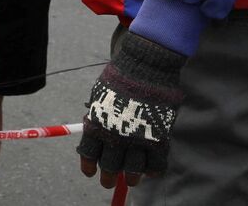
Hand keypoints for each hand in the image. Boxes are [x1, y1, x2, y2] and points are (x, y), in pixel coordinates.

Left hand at [76, 31, 185, 188]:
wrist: (146, 64)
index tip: (90, 172)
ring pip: (133, 170)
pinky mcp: (158, 138)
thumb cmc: (121, 76)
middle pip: (110, 167)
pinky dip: (154, 170)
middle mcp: (114, 136)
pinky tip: (151, 170)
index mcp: (96, 125)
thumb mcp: (100, 95)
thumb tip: (94, 133)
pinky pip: (156, 163)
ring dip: (131, 178)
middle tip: (109, 181)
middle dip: (108, 177)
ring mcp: (137, 139)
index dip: (89, 166)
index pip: (89, 154)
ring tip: (132, 180)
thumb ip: (97, 117)